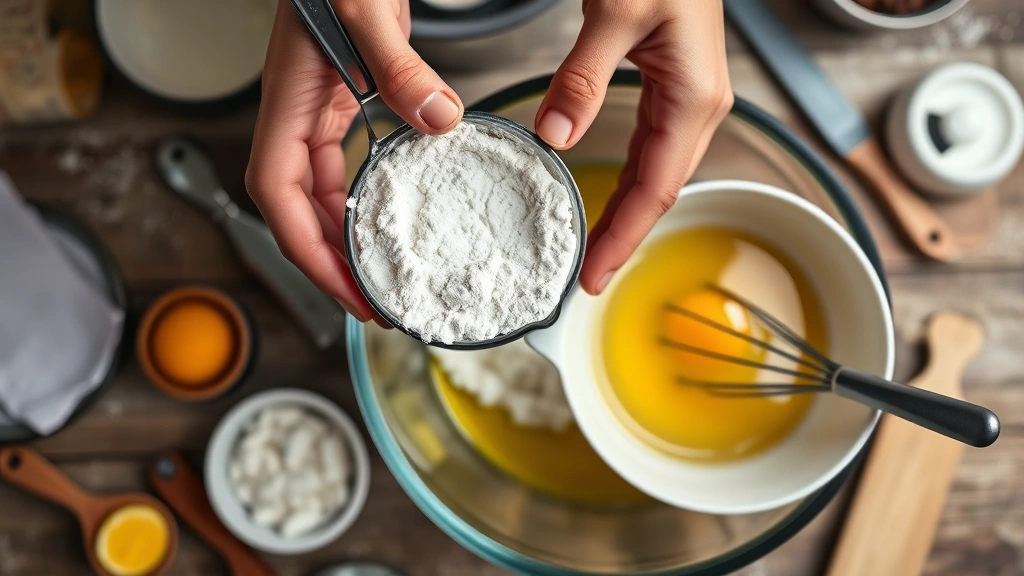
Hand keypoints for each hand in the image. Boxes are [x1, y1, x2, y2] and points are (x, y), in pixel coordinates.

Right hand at [246, 0, 462, 321]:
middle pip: (296, 207)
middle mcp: (295, 112)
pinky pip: (342, 164)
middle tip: (372, 302)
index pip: (277, 193)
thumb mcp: (365, 9)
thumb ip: (399, 66)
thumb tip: (439, 121)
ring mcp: (315, 108)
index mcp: (289, 99)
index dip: (306, 249)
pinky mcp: (340, 99)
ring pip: (317, 191)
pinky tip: (386, 217)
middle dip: (328, 261)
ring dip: (342, 237)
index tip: (344, 289)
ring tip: (379, 275)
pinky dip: (359, 200)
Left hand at [535, 0, 732, 293]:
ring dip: (625, 213)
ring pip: (657, 173)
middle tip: (585, 277)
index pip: (656, 187)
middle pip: (660, 190)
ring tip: (592, 248)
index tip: (593, 276)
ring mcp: (689, 97)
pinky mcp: (672, 86)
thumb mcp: (615, 13)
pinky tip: (608, 196)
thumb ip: (582, 78)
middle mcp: (699, 105)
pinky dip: (629, 180)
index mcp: (693, 97)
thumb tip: (555, 137)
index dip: (623, 236)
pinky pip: (652, 148)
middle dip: (624, 236)